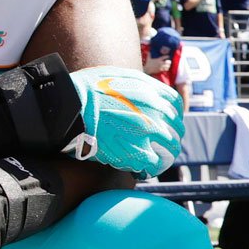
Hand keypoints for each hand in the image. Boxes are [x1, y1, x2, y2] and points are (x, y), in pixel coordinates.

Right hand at [71, 64, 185, 173]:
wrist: (72, 105)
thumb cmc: (89, 88)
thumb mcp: (120, 76)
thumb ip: (139, 86)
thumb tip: (147, 94)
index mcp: (153, 93)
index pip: (176, 106)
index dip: (172, 116)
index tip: (166, 123)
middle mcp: (157, 111)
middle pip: (176, 130)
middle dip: (170, 138)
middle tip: (161, 146)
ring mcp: (149, 133)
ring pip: (170, 150)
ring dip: (164, 157)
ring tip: (156, 161)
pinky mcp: (137, 152)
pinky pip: (153, 166)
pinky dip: (149, 170)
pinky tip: (142, 172)